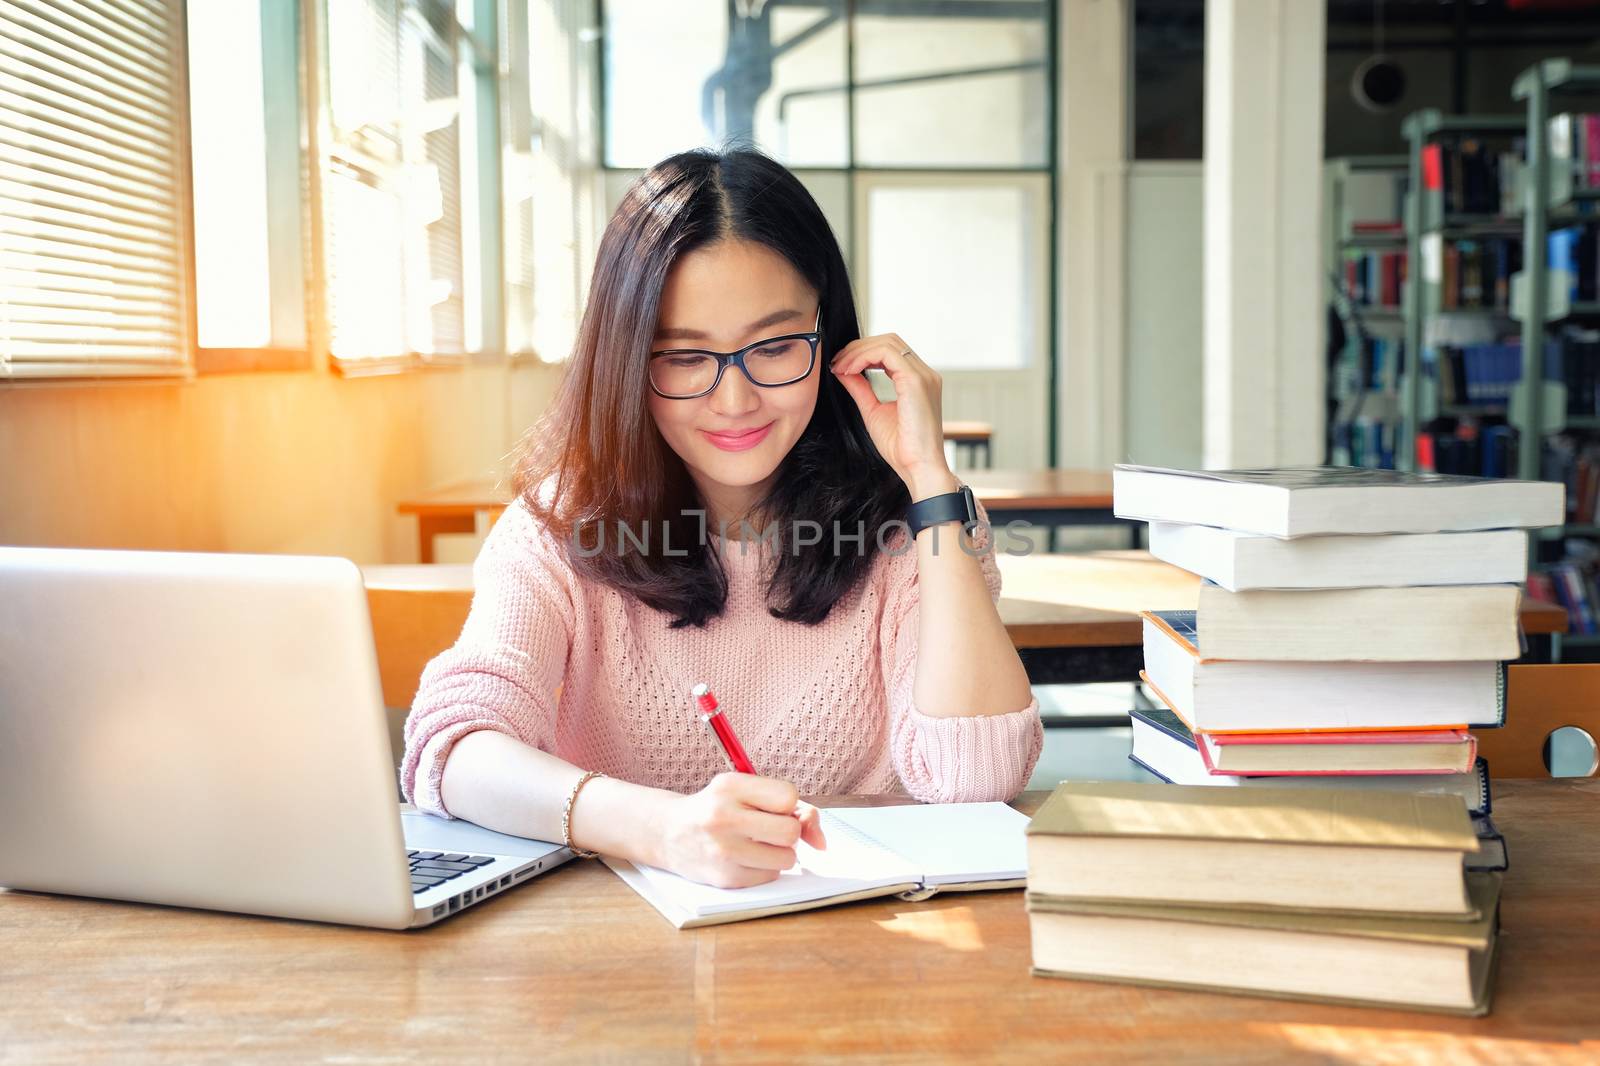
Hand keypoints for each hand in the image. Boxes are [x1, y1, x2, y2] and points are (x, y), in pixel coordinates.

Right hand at [655, 773, 827, 888]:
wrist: (668, 833)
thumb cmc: (715, 809)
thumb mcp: (744, 791)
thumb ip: (791, 806)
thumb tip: (821, 841)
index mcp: (729, 786)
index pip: (788, 796)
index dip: (788, 804)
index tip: (772, 807)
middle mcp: (723, 817)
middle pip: (791, 831)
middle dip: (788, 831)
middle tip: (768, 829)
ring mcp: (723, 851)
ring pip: (787, 858)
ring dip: (779, 853)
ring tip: (756, 844)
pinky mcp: (725, 878)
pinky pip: (771, 876)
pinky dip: (765, 869)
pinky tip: (744, 858)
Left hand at [829, 333, 955, 498]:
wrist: (918, 468)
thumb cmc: (902, 448)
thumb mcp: (873, 412)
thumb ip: (860, 389)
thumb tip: (843, 372)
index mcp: (918, 381)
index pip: (890, 351)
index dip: (863, 352)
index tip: (840, 366)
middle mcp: (925, 374)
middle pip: (889, 340)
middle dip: (859, 347)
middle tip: (837, 362)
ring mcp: (923, 376)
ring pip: (888, 343)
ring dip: (859, 351)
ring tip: (840, 367)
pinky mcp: (916, 382)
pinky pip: (886, 354)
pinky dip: (863, 357)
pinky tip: (849, 370)